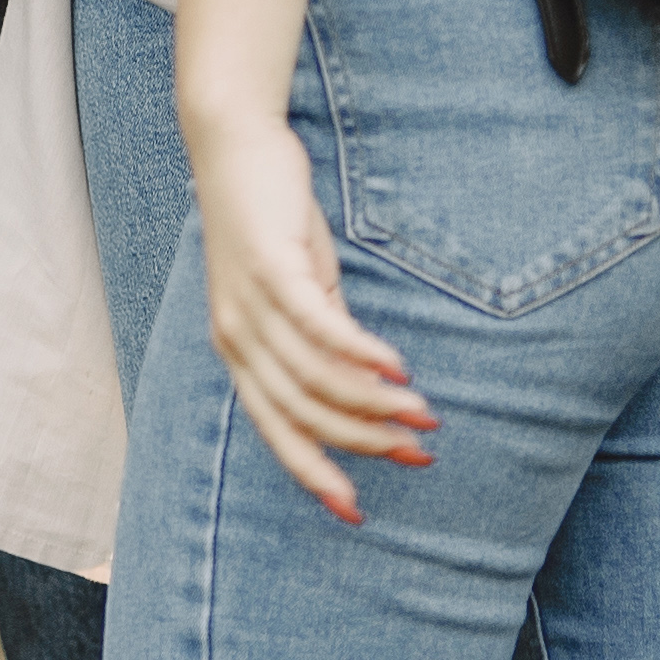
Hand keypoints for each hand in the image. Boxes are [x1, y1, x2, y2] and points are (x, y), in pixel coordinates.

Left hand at [189, 105, 434, 521]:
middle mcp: (238, 338)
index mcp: (239, 352)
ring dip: (375, 404)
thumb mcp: (303, 293)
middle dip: (364, 445)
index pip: (277, 431)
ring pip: (316, 379)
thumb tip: (373, 396)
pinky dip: (362, 354)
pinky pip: (320, 327)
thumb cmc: (271, 223)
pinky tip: (399, 368)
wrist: (235, 148)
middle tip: (420, 456)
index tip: (356, 511)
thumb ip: (328, 344)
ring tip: (424, 417)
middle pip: (303, 415)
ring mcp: (250, 306)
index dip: (316, 474)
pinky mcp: (272, 269)